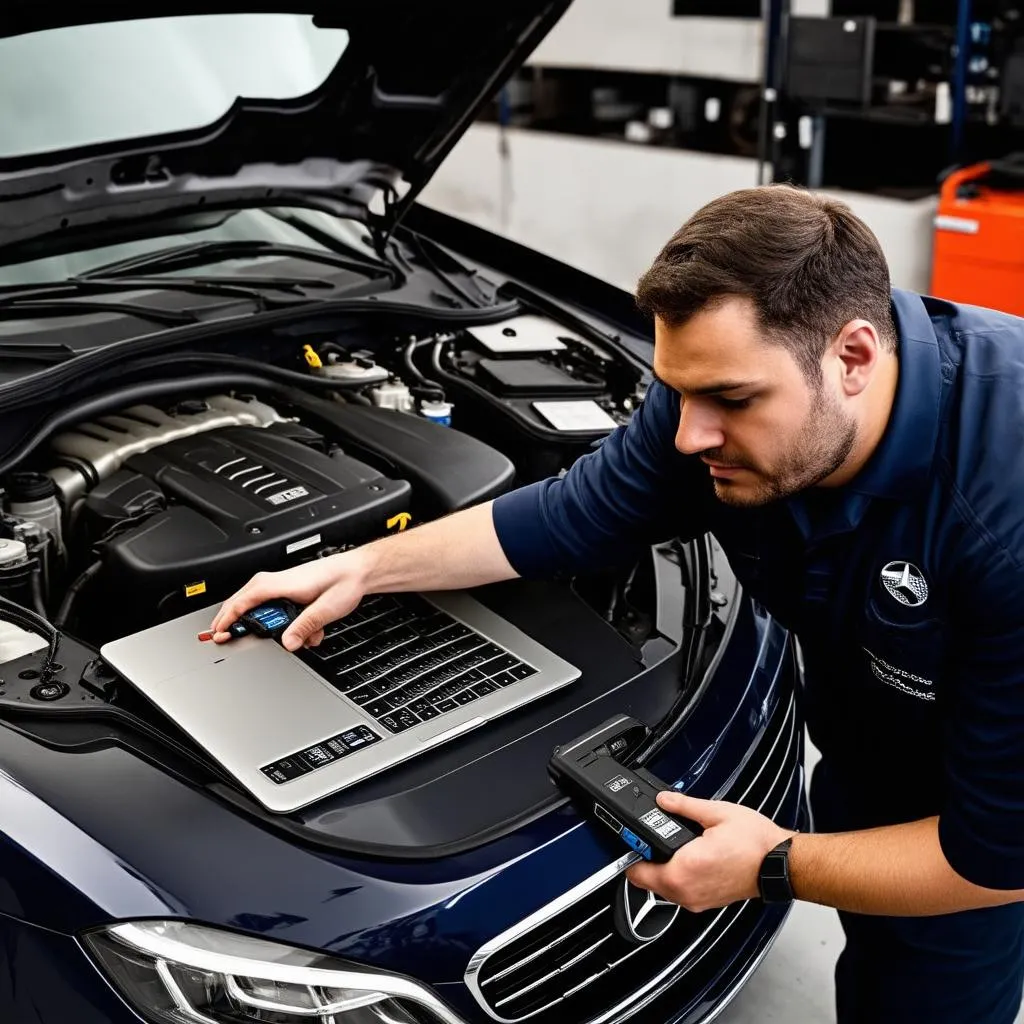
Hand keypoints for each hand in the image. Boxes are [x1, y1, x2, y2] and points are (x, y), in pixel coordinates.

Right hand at [209, 551, 368, 650]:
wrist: (359, 571)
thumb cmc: (345, 581)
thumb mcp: (325, 609)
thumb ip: (305, 627)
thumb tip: (288, 643)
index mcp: (281, 584)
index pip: (243, 601)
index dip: (227, 618)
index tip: (218, 632)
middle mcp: (277, 581)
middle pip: (243, 601)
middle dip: (235, 620)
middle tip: (224, 636)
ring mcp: (282, 585)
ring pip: (257, 604)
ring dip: (264, 623)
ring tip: (265, 636)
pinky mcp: (289, 590)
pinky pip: (273, 605)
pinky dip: (278, 620)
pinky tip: (296, 632)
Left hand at [626, 791, 795, 912]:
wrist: (781, 864)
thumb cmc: (756, 844)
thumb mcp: (716, 813)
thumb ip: (684, 806)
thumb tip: (663, 800)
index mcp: (685, 869)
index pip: (637, 871)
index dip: (632, 851)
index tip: (632, 838)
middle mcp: (687, 892)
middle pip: (647, 882)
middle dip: (646, 859)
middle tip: (651, 837)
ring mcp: (697, 901)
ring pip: (663, 889)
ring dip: (662, 869)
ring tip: (672, 845)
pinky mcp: (707, 902)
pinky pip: (680, 893)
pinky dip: (677, 877)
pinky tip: (687, 858)